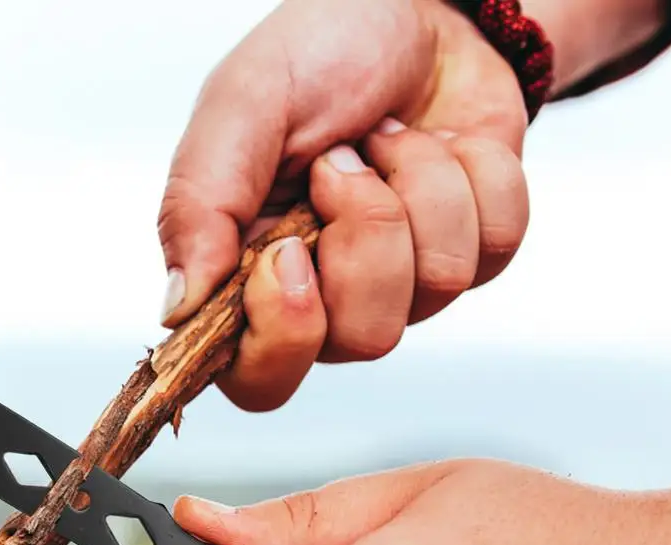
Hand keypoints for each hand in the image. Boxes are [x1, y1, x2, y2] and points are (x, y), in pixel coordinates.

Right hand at [158, 0, 530, 410]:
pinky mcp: (475, 255)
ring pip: (437, 287)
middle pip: (364, 338)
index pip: (260, 380)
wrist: (414, 8)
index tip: (288, 250)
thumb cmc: (315, 56)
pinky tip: (444, 142)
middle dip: (367, 234)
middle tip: (342, 164)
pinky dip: (475, 172)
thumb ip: (197, 207)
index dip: (284, 333)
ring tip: (388, 137)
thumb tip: (176, 311)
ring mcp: (407, 285)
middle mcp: (330, 300)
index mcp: (255, 282)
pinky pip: (495, 245)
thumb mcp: (240, 109)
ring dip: (418, 184)